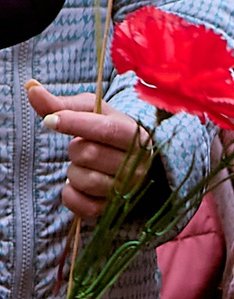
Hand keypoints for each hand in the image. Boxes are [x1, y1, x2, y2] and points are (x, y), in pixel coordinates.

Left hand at [26, 81, 147, 219]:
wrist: (131, 162)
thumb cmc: (107, 131)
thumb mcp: (90, 111)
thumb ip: (61, 103)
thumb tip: (31, 88)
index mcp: (135, 136)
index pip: (106, 129)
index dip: (74, 124)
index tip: (49, 121)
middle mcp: (137, 165)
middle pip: (89, 154)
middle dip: (74, 148)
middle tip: (81, 146)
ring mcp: (127, 191)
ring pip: (85, 180)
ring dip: (73, 172)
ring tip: (83, 166)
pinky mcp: (114, 210)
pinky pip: (84, 206)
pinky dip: (71, 195)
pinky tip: (76, 186)